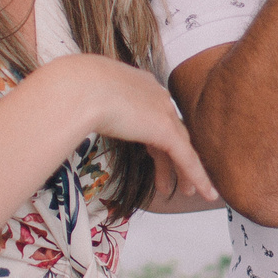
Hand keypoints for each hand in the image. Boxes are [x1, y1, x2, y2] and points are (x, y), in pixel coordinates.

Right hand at [47, 55, 217, 202]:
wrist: (79, 88)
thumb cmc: (72, 90)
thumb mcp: (84, 96)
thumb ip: (90, 105)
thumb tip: (73, 114)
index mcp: (138, 84)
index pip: (154, 114)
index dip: (157, 138)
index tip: (155, 153)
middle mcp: (156, 95)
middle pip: (172, 131)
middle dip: (175, 156)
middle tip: (178, 176)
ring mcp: (163, 111)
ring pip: (182, 147)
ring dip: (187, 171)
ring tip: (190, 190)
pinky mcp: (166, 130)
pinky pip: (187, 158)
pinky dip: (198, 176)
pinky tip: (206, 192)